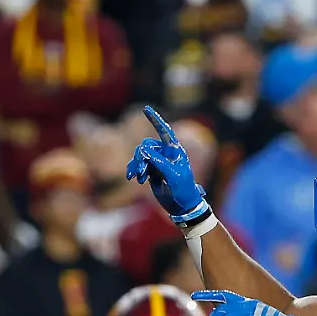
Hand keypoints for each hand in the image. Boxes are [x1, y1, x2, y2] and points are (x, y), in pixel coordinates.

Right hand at [125, 106, 207, 221]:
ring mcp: (158, 162)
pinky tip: (134, 179)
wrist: (182, 206)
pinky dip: (134, 170)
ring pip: (140, 155)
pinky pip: (138, 164)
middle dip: (140, 157)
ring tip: (136, 177)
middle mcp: (166, 154)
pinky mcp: (151, 170)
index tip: (146, 109)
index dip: (156, 120)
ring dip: (136, 165)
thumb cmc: (183, 190)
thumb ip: (159, 161)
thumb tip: (143, 150)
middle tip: (139, 171)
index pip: (165, 131)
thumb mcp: (172, 175)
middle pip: (146, 146)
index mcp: (175, 151)